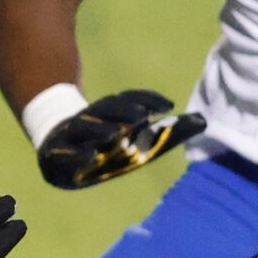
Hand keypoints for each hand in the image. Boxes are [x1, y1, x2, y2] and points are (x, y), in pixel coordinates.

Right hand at [37, 90, 205, 190]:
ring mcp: (69, 136)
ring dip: (100, 130)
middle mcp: (88, 119)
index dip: (145, 99)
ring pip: (84, 129)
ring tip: (117, 134)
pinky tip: (90, 158)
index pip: (126, 101)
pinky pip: (64, 155)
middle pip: (104, 110)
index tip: (169, 105)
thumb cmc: (109, 145)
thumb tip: (203, 121)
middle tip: (142, 116)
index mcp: (109, 112)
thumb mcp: (140, 139)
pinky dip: (76, 156)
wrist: (56, 150)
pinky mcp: (55, 156)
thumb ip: (170, 131)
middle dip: (123, 112)